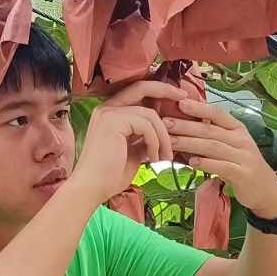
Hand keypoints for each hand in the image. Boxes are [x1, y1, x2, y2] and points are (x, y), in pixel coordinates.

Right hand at [70, 81, 185, 202]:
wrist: (92, 188)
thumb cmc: (110, 175)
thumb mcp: (133, 152)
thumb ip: (145, 138)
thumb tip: (163, 133)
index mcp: (110, 113)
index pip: (137, 92)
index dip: (158, 91)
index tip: (178, 97)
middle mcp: (107, 108)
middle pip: (142, 87)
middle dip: (165, 90)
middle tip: (184, 96)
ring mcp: (108, 113)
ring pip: (150, 114)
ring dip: (163, 136)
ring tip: (166, 156)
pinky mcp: (112, 122)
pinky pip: (146, 126)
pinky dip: (155, 142)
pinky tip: (153, 158)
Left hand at [164, 99, 276, 219]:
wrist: (266, 189)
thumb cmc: (241, 164)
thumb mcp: (230, 146)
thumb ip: (212, 136)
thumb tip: (182, 125)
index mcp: (238, 129)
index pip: (218, 114)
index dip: (199, 108)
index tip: (179, 103)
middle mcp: (241, 140)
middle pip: (210, 130)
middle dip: (186, 126)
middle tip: (165, 123)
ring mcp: (244, 157)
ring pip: (213, 147)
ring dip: (190, 143)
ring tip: (171, 142)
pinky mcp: (243, 174)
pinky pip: (222, 166)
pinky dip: (206, 163)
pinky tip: (191, 162)